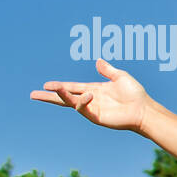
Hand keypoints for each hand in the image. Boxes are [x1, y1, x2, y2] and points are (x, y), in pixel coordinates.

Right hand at [30, 59, 151, 131]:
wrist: (144, 109)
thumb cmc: (135, 94)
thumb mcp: (121, 77)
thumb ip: (108, 70)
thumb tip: (98, 60)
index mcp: (94, 89)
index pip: (72, 87)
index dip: (60, 86)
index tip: (46, 84)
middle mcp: (91, 99)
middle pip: (65, 97)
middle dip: (50, 96)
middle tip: (33, 95)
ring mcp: (93, 109)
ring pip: (71, 102)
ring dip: (61, 96)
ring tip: (50, 89)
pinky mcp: (96, 116)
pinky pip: (84, 108)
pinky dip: (82, 101)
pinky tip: (88, 95)